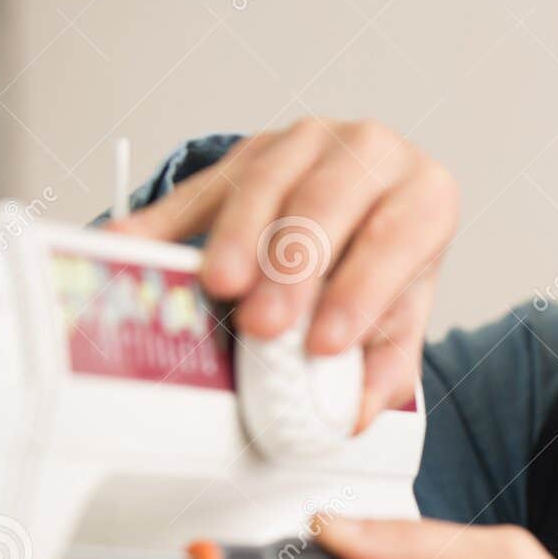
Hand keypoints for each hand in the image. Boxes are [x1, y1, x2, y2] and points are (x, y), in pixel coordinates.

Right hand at [109, 119, 459, 428]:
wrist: (373, 201)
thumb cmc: (389, 260)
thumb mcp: (405, 313)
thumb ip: (386, 366)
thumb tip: (354, 416)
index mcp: (423, 197)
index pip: (394, 240)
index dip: (358, 293)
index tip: (324, 345)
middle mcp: (372, 153)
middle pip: (325, 204)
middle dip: (291, 269)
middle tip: (264, 324)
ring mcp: (307, 143)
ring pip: (266, 183)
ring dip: (237, 238)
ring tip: (218, 288)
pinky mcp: (249, 150)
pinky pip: (201, 186)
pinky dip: (164, 219)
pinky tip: (134, 246)